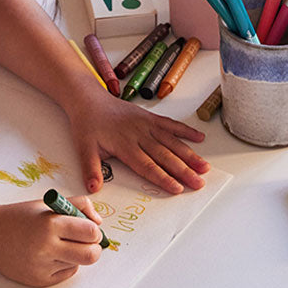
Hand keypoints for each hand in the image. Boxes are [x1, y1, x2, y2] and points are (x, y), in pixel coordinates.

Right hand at [0, 197, 104, 286]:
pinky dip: (66, 263)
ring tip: (64, 244)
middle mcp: (47, 247)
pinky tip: (52, 254)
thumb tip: (98, 222)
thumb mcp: (49, 204)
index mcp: (50, 224)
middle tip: (87, 240)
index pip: (90, 232)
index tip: (90, 227)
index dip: (94, 230)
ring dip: (77, 254)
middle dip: (94, 247)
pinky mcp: (39, 281)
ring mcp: (43, 267)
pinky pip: (66, 273)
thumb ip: (78, 206)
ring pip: (79, 264)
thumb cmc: (20, 217)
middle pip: (91, 255)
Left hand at [67, 93, 208, 195]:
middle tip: (198, 183)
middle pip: (164, 155)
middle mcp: (139, 134)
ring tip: (204, 167)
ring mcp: (146, 124)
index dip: (163, 177)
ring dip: (189, 154)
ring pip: (172, 141)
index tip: (177, 188)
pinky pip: (171, 124)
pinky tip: (200, 138)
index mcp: (124, 145)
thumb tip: (93, 188)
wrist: (89, 99)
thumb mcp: (83, 148)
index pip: (147, 165)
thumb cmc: (87, 125)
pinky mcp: (150, 117)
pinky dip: (185, 131)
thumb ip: (90, 169)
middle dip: (183, 170)